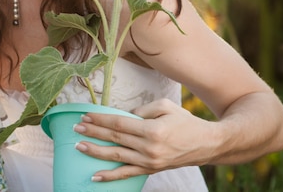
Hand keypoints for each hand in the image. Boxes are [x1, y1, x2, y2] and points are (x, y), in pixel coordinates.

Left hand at [73, 99, 211, 181]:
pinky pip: (127, 174)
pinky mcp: (151, 170)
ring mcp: (149, 162)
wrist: (206, 144)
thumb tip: (122, 115)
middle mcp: (149, 148)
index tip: (85, 115)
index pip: (119, 123)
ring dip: (96, 152)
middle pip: (115, 139)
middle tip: (76, 128)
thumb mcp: (164, 106)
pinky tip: (95, 176)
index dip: (101, 120)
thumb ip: (142, 109)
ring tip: (78, 146)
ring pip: (117, 157)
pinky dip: (110, 176)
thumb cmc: (184, 121)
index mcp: (152, 129)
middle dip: (93, 133)